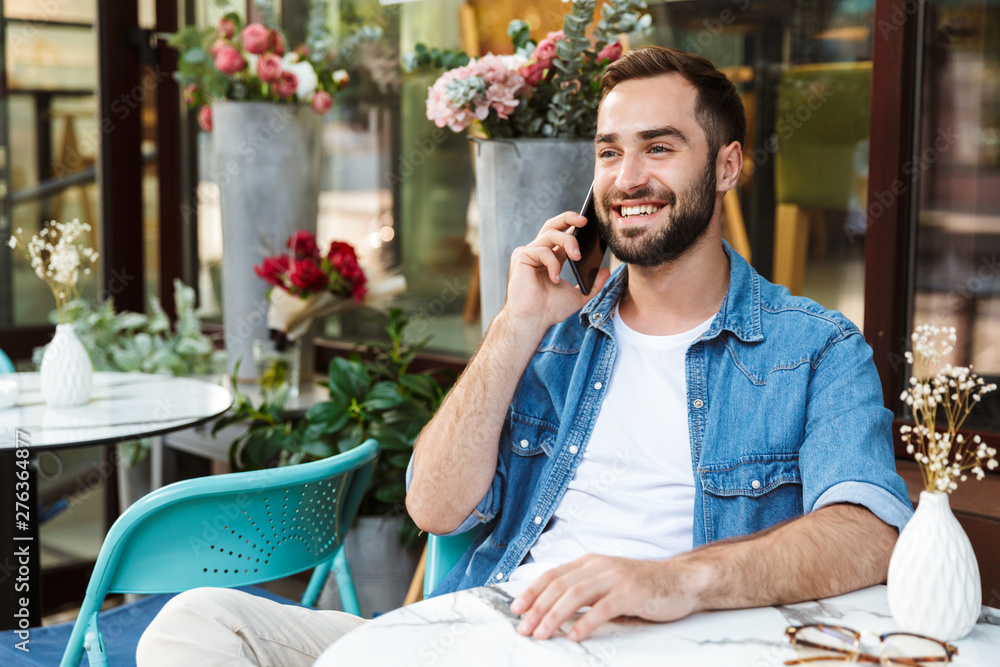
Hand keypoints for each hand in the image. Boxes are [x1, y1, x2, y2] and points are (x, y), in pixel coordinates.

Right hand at [501, 212, 610, 335]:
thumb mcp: (579, 295)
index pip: (562, 234)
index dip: (574, 226)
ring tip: (577, 257)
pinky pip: (542, 250)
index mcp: (550, 258)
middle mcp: (539, 252)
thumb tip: (607, 271)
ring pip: (550, 234)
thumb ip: (593, 284)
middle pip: (552, 225)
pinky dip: (552, 263)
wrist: (532, 321)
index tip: (591, 224)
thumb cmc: (550, 310)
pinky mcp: (521, 257)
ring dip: (568, 242)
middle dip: (568, 218)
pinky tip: (555, 278)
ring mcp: (528, 253)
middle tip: (585, 220)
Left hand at [508, 554, 701, 641]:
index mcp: (590, 562)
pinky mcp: (632, 592)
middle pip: (560, 586)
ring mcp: (616, 577)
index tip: (517, 609)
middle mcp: (600, 566)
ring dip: (554, 616)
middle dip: (538, 608)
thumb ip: (584, 591)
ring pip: (576, 595)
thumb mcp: (607, 583)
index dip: (532, 592)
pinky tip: (574, 636)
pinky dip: (586, 623)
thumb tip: (552, 610)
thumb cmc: (642, 586)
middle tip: (524, 628)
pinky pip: (603, 608)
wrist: (681, 581)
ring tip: (542, 634)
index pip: (553, 575)